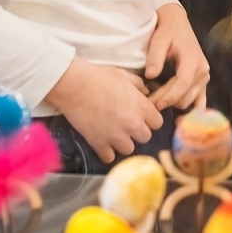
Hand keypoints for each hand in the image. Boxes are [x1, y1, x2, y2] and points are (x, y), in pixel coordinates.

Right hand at [43, 58, 162, 162]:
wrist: (74, 85)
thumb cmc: (98, 77)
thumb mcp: (124, 75)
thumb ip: (139, 86)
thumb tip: (146, 92)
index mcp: (140, 106)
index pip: (158, 122)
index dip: (150, 119)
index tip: (142, 116)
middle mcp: (132, 124)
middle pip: (146, 137)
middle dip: (137, 132)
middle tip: (126, 124)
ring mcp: (115, 136)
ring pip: (129, 149)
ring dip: (122, 143)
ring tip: (113, 133)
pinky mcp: (98, 143)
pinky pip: (109, 157)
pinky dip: (106, 152)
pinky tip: (102, 142)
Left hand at [145, 3, 208, 111]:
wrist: (177, 24)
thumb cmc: (167, 31)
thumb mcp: (158, 41)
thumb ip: (155, 58)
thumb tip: (150, 76)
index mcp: (192, 60)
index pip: (182, 84)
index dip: (169, 96)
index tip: (154, 104)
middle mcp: (202, 71)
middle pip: (184, 95)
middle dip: (166, 101)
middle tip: (147, 102)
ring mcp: (204, 77)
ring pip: (189, 100)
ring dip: (173, 102)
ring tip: (156, 95)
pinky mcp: (203, 81)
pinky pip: (200, 101)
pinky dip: (192, 110)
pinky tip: (180, 118)